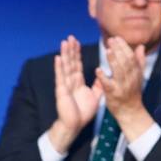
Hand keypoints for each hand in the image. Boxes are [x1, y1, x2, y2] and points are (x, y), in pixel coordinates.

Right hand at [50, 35, 100, 152]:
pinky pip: (60, 77)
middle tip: (70, 37)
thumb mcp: (95, 96)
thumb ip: (98, 85)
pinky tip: (58, 58)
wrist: (75, 124)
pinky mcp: (62, 91)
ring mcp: (65, 85)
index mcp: (78, 82)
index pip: (77, 64)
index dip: (77, 53)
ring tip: (64, 42)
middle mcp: (70, 81)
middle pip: (71, 62)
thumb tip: (103, 76)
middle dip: (71, 50)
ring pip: (65, 66)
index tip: (77, 42)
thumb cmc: (83, 112)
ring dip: (65, 54)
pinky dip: (59, 67)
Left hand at [98, 36, 152, 140]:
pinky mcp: (113, 95)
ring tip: (107, 50)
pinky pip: (108, 85)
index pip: (131, 57)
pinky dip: (103, 77)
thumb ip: (139, 61)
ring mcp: (122, 87)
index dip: (124, 47)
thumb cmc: (132, 93)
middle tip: (111, 40)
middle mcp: (131, 79)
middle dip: (119, 50)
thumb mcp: (138, 77)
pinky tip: (98, 69)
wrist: (130, 112)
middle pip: (126, 62)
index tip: (117, 38)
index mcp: (136, 73)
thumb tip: (141, 46)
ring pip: (119, 71)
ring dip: (113, 60)